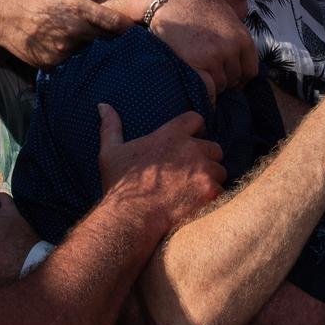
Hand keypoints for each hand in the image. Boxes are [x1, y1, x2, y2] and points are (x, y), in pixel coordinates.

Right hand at [0, 0, 129, 67]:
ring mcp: (63, 50)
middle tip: (110, 37)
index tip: (131, 29)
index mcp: (78, 9)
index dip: (126, 27)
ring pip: (88, 53)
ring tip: (84, 42)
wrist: (3, 17)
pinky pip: (71, 62)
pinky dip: (72, 57)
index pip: (115, 23)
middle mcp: (74, 31)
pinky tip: (65, 48)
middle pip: (105, 40)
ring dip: (90, 48)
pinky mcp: (53, 63)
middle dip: (109, 39)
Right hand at [97, 104, 225, 232]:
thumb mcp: (110, 153)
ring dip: (211, 178)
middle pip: (214, 147)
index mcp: (171, 135)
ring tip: (194, 191)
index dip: (195, 129)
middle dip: (206, 158)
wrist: (130, 219)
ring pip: (220, 170)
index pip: (196, 119)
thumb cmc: (120, 186)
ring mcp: (203, 170)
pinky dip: (212, 198)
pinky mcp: (210, 192)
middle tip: (192, 173)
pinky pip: (222, 191)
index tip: (190, 141)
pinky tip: (198, 205)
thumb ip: (111, 126)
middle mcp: (191, 149)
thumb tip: (103, 105)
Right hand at [148, 0, 258, 93]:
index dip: (240, 77)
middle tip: (211, 74)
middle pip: (236, 79)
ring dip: (212, 84)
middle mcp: (232, 48)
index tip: (230, 77)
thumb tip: (237, 58)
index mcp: (242, 37)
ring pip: (221, 85)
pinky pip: (208, 90)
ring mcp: (215, 57)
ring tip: (201, 74)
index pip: (251, 70)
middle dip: (225, 79)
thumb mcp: (226, 16)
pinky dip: (205, 93)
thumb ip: (235, 38)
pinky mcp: (196, 63)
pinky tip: (198, 88)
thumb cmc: (196, 4)